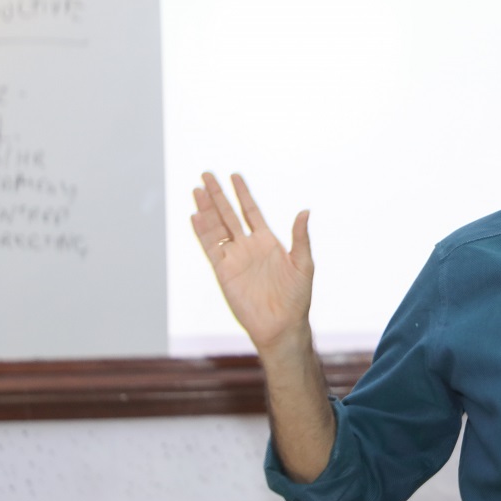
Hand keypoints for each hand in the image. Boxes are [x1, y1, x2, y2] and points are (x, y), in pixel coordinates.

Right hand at [191, 172, 312, 353]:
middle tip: (206, 174)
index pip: (251, 212)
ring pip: (216, 228)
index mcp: (268, 242)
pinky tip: (195, 216)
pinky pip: (210, 249)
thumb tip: (305, 211)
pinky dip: (202, 232)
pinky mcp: (223, 272)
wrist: (282, 325)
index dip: (243, 193)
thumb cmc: (296, 298)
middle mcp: (248, 247)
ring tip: (196, 189)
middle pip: (228, 215)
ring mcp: (234, 258)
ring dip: (206, 209)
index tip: (234, 175)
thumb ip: (300, 238)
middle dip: (218, 195)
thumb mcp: (303, 264)